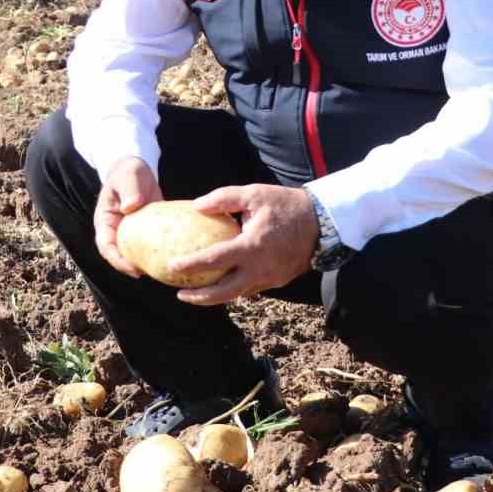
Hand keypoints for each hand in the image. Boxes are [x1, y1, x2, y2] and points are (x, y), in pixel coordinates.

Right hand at [94, 156, 161, 278]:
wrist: (137, 170)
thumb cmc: (128, 172)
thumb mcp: (128, 177)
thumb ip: (129, 190)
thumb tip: (132, 206)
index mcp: (105, 221)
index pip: (106, 246)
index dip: (118, 260)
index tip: (134, 268)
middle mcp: (116, 232)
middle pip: (120, 257)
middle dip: (132, 268)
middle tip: (151, 274)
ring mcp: (130, 234)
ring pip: (134, 255)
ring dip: (145, 265)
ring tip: (163, 271)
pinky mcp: (145, 233)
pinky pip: (149, 248)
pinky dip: (157, 255)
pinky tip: (173, 259)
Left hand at [170, 184, 319, 305]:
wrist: (322, 222)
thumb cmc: (285, 204)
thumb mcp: (253, 193)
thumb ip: (223, 199)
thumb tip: (195, 206)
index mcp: (251, 246)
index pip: (214, 261)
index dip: (190, 266)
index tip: (171, 266)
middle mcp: (260, 268)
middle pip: (223, 293)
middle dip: (199, 298)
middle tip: (179, 294)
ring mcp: (270, 278)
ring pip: (237, 294)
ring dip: (215, 296)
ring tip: (195, 292)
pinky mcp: (277, 281)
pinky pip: (250, 289)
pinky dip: (233, 289)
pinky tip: (221, 283)